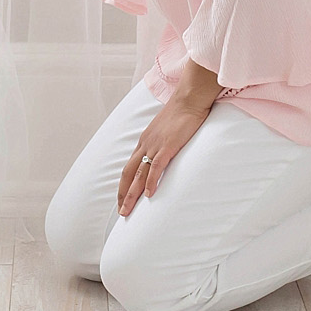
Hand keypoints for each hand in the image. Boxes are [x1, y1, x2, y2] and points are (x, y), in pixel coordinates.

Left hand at [117, 95, 211, 216]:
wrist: (189, 98)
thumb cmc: (181, 113)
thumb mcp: (166, 130)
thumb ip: (162, 143)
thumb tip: (165, 154)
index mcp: (144, 141)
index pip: (129, 167)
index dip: (125, 184)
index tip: (123, 199)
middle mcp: (145, 144)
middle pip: (128, 173)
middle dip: (123, 194)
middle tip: (122, 212)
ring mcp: (155, 145)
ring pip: (138, 174)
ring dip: (132, 194)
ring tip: (128, 211)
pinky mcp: (168, 146)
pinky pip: (156, 167)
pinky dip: (151, 182)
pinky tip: (149, 195)